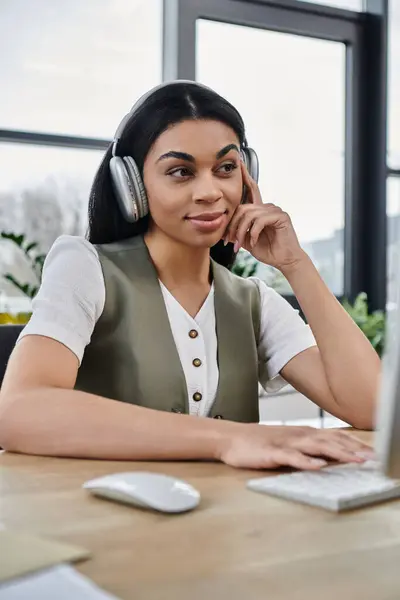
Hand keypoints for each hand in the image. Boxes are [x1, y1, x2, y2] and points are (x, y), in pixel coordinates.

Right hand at [218, 424, 373, 469]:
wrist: (231, 438)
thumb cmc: (260, 442)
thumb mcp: (288, 442)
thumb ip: (308, 448)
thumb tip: (330, 457)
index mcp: (303, 433)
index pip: (334, 437)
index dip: (354, 445)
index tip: (372, 453)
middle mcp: (298, 435)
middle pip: (330, 441)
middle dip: (353, 450)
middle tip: (371, 458)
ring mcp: (285, 444)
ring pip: (315, 447)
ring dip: (337, 454)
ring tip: (354, 461)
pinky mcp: (272, 453)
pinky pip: (291, 457)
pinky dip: (306, 461)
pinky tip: (318, 466)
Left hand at [224, 161, 304, 272]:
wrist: (284, 261)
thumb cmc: (268, 250)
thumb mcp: (247, 240)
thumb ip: (238, 230)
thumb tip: (223, 227)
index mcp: (260, 210)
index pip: (252, 190)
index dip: (246, 176)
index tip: (239, 163)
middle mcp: (268, 207)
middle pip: (243, 207)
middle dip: (233, 225)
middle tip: (228, 240)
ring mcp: (275, 210)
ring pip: (249, 214)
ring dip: (241, 231)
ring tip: (239, 244)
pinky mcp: (281, 216)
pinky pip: (260, 220)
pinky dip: (253, 232)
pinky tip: (253, 241)